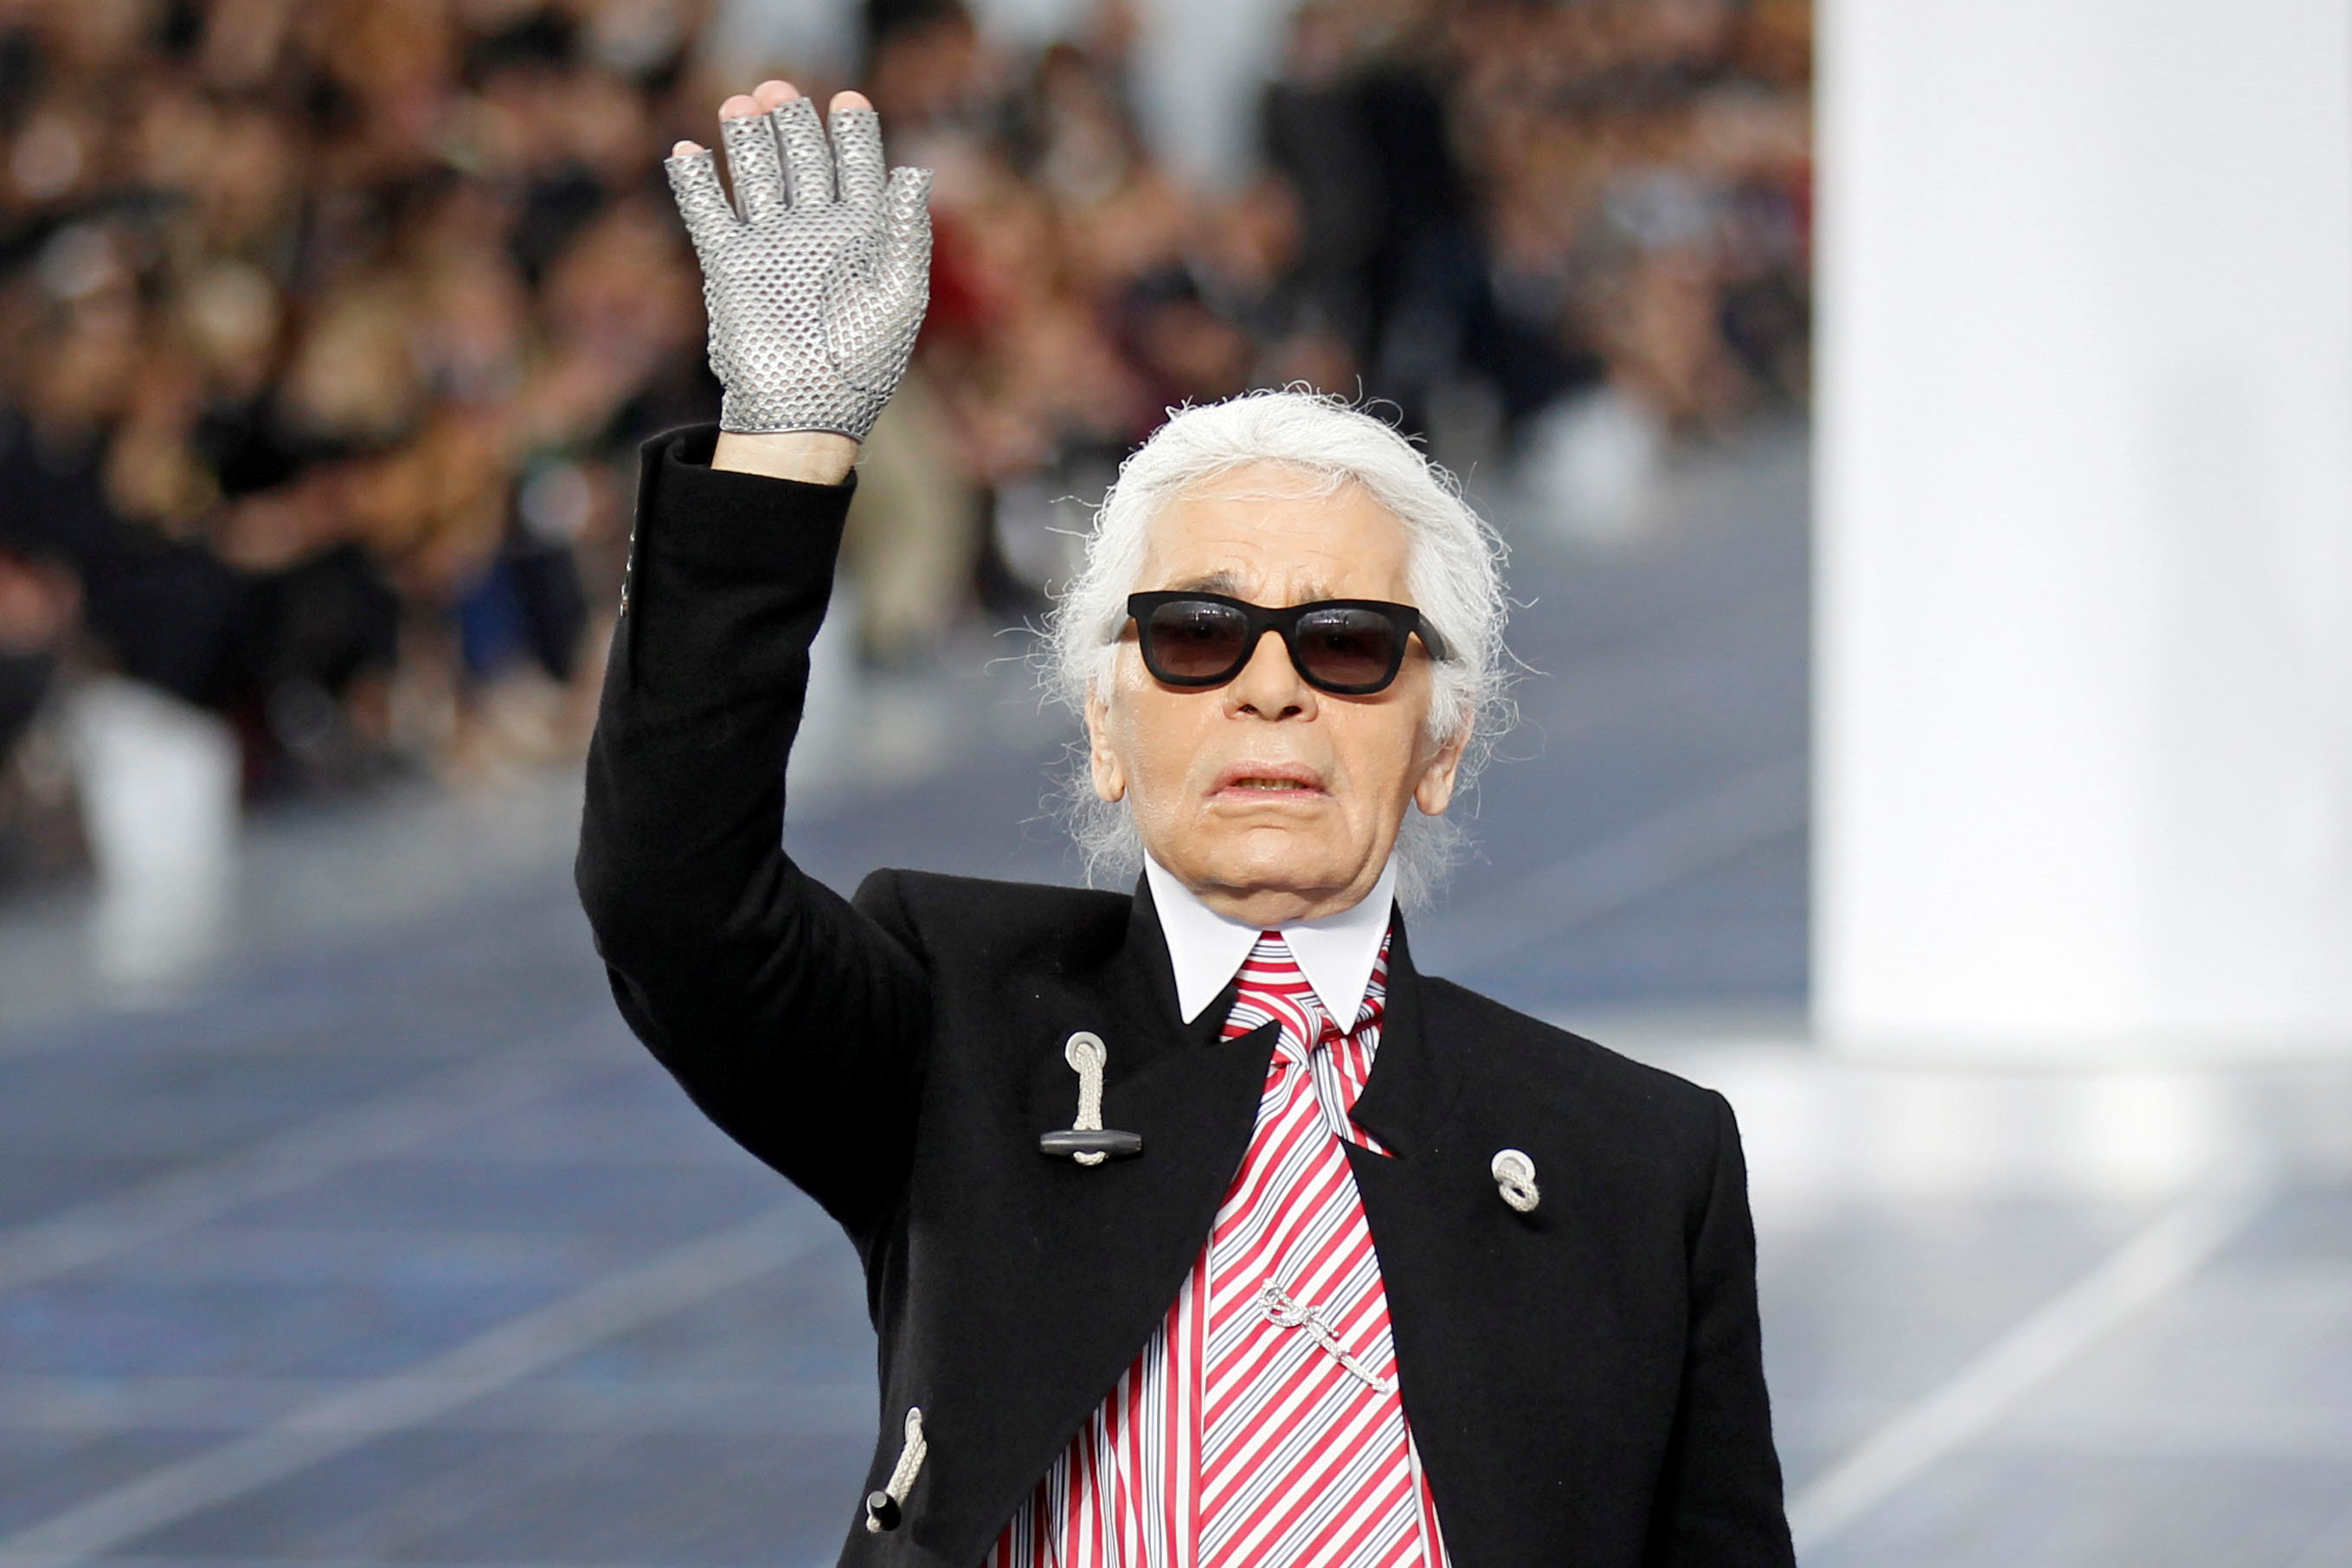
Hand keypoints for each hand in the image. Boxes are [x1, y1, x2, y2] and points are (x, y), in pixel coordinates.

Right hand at [667, 82, 931, 449]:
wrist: (807, 411)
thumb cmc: (865, 361)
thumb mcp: (901, 294)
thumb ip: (907, 230)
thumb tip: (916, 171)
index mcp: (863, 235)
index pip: (858, 168)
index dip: (853, 132)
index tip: (847, 99)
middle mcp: (816, 233)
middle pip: (803, 160)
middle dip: (792, 122)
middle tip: (778, 90)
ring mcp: (771, 246)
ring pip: (757, 176)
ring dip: (748, 139)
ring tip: (740, 104)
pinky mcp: (730, 265)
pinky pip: (709, 213)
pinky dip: (697, 183)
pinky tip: (689, 151)